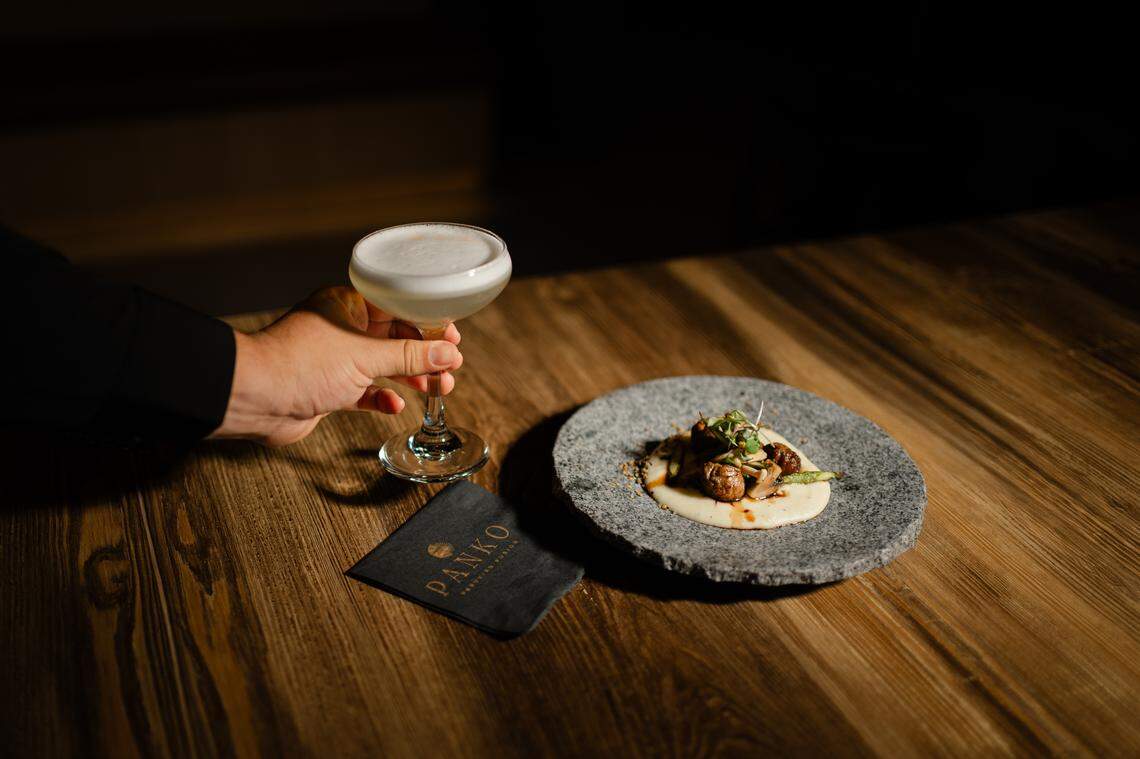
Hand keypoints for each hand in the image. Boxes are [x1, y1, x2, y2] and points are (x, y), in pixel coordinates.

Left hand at [210, 287, 462, 445]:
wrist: (254, 398)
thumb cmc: (299, 365)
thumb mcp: (365, 357)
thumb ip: (410, 356)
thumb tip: (448, 354)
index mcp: (346, 304)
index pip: (397, 306)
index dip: (427, 322)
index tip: (451, 338)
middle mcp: (341, 328)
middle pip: (394, 337)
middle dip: (424, 355)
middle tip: (450, 368)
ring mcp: (335, 359)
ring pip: (383, 365)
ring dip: (410, 378)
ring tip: (437, 389)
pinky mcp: (329, 388)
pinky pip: (365, 391)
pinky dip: (382, 398)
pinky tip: (394, 405)